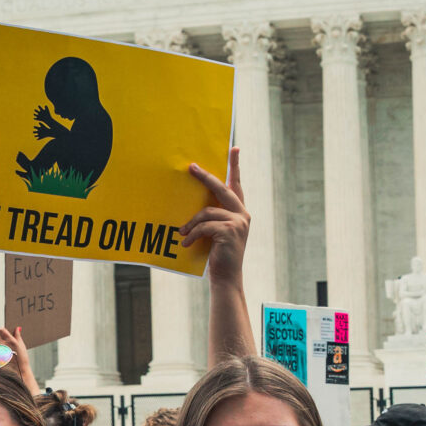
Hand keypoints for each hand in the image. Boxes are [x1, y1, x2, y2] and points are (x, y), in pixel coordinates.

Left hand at [0, 326, 43, 396]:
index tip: (5, 332)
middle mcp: (3, 344)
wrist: (19, 370)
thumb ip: (18, 335)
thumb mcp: (21, 345)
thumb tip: (17, 328)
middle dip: (1, 336)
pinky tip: (4, 355)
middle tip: (7, 341)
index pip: (1, 330)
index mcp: (10, 340)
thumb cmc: (22, 358)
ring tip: (7, 351)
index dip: (3, 330)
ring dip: (0, 344)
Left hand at [183, 148, 248, 277]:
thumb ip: (213, 216)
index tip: (235, 148)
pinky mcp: (230, 231)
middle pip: (221, 189)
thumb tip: (194, 204)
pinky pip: (204, 226)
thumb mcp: (216, 232)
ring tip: (182, 234)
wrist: (226, 277)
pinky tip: (186, 244)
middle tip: (191, 167)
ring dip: (191, 224)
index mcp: (240, 212)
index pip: (236, 185)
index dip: (235, 166)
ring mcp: (238, 222)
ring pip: (207, 212)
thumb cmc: (218, 255)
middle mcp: (243, 214)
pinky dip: (192, 234)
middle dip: (205, 177)